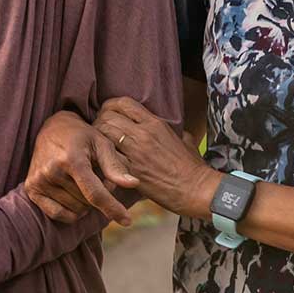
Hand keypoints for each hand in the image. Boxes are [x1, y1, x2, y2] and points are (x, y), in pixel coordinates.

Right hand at [25, 109, 138, 226]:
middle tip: (96, 177)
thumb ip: (115, 166)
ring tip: (83, 181)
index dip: (113, 208)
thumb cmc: (82, 136)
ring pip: (75, 210)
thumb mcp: (102, 143)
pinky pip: (58, 214)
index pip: (95, 193)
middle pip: (87, 203)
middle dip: (98, 195)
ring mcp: (39, 181)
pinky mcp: (31, 189)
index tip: (128, 221)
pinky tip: (73, 195)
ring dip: (85, 202)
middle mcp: (52, 171)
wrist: (52, 128)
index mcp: (72, 159)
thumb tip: (133, 184)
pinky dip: (71, 211)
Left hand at [96, 97, 218, 218]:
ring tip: (98, 145)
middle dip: (99, 121)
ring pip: (104, 133)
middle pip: (108, 116)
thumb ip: (174, 131)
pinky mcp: (130, 171)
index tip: (108, 113)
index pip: (124, 103)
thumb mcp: (186, 140)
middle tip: (99, 130)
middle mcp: (143, 134)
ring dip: (98, 137)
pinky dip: (102, 157)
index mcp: (155, 123)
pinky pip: (107, 156)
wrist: (195, 189)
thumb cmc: (192, 166)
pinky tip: (102, 161)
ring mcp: (135, 152)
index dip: (111, 106)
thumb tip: (172, 130)